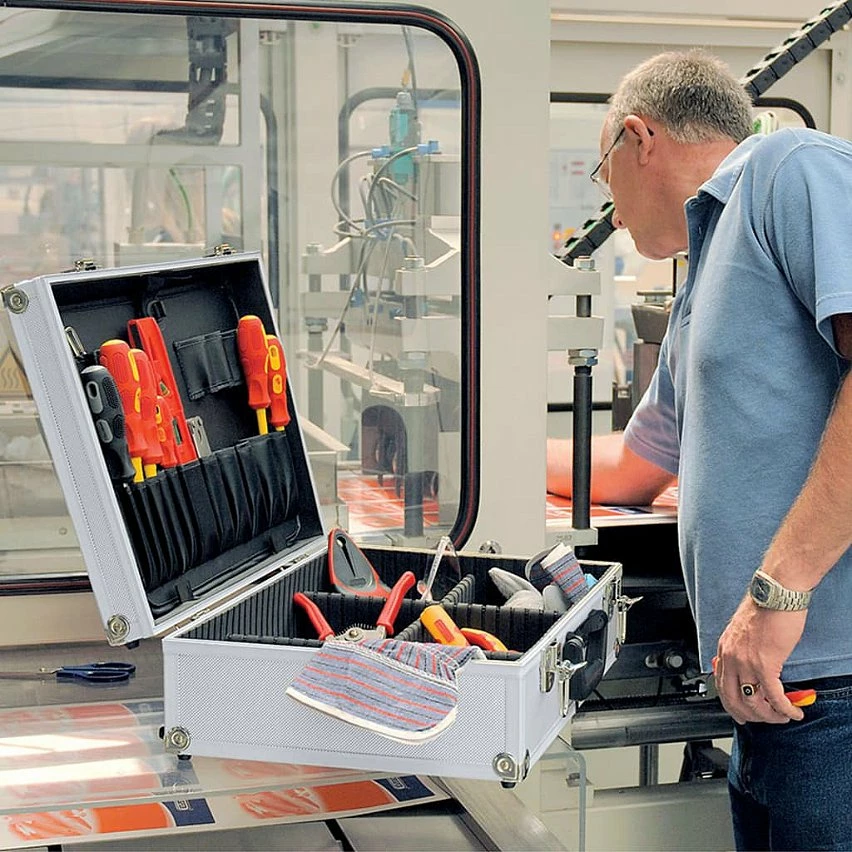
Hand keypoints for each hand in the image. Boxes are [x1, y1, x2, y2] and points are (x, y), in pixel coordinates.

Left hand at [714, 596, 806, 724]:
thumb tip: (750, 670)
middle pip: (734, 699)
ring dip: (770, 716)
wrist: (775, 594)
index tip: (741, 715)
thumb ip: (742, 652)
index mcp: (724, 649)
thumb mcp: (743, 633)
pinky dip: (784, 709)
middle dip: (750, 716)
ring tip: (783, 717)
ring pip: (754, 702)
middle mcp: (731, 657)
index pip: (721, 685)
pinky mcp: (766, 664)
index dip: (731, 705)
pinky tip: (793, 712)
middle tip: (765, 720)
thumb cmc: (764, 609)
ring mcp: (746, 662)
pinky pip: (774, 696)